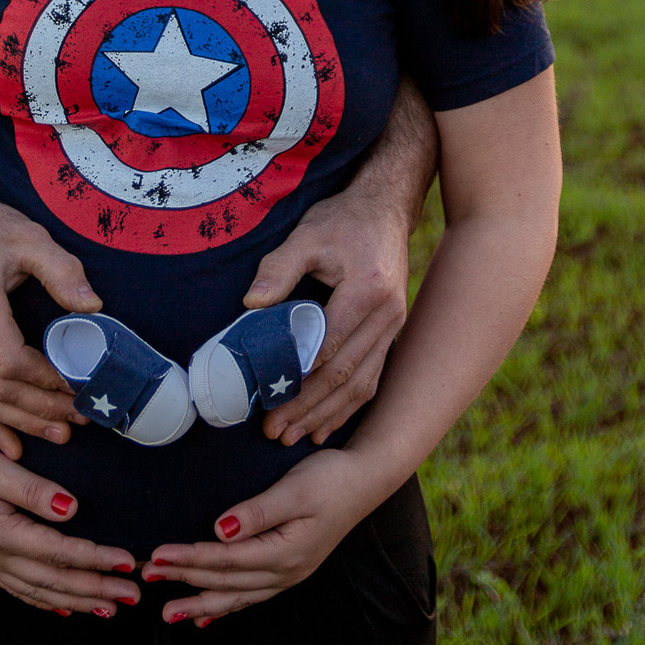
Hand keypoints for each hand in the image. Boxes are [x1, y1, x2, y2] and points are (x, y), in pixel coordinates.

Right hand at [0, 193, 102, 459]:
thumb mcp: (29, 236)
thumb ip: (62, 270)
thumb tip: (94, 307)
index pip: (8, 360)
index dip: (45, 380)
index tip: (77, 384)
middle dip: (40, 409)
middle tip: (80, 418)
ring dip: (19, 423)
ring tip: (59, 433)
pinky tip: (12, 444)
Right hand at [0, 428, 138, 616]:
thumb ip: (34, 491)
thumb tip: (71, 508)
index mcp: (3, 533)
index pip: (60, 553)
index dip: (96, 559)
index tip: (127, 561)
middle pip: (55, 580)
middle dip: (96, 589)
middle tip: (132, 595)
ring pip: (40, 590)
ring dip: (76, 601)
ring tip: (108, 607)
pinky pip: (20, 589)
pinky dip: (45, 601)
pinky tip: (61, 608)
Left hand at [144, 447, 383, 624]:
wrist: (364, 482)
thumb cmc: (330, 479)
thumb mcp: (295, 489)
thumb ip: (258, 511)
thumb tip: (220, 529)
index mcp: (283, 552)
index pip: (224, 560)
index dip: (188, 559)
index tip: (157, 556)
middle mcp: (283, 572)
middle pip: (224, 580)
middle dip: (183, 580)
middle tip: (146, 577)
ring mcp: (287, 575)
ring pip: (235, 595)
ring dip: (199, 603)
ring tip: (168, 612)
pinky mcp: (288, 569)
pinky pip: (250, 596)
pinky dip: (226, 606)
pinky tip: (208, 616)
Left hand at [242, 193, 409, 446]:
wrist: (386, 208)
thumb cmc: (343, 220)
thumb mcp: (308, 233)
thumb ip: (278, 269)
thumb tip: (250, 305)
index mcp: (367, 288)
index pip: (330, 344)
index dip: (299, 376)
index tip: (270, 399)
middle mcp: (388, 313)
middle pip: (345, 372)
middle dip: (307, 406)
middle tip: (275, 431)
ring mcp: (394, 326)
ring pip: (361, 383)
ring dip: (327, 414)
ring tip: (295, 437)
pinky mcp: (392, 332)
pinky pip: (372, 377)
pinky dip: (348, 406)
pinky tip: (326, 426)